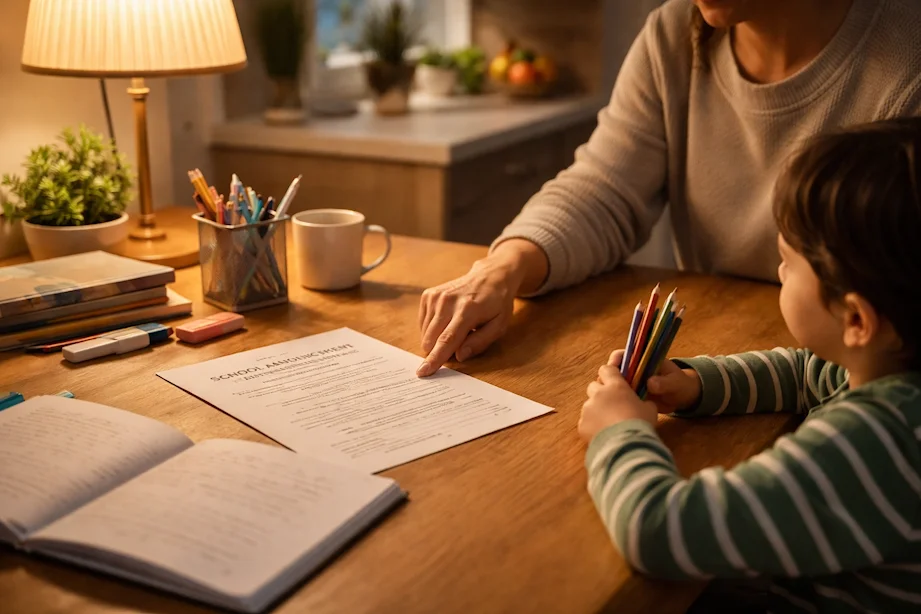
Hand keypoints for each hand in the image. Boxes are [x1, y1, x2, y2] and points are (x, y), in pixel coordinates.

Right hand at [416, 240, 546, 376]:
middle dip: (439, 351)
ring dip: (437, 339)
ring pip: (425, 333)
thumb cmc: (497, 303)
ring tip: (456, 328)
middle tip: (457, 345)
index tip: (423, 372)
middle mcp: (448, 302)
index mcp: (467, 311)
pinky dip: (432, 329)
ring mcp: (436, 296)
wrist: (490, 276)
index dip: (435, 358)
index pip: (447, 340)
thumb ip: (480, 342)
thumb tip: (459, 356)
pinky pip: (423, 324)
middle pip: (432, 339)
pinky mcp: (429, 295)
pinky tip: (447, 322)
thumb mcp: (499, 325)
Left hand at [579, 363, 656, 442]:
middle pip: (593, 386)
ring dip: (596, 410)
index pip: (606, 369)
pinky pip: (586, 422)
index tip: (615, 381)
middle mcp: (598, 394)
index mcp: (615, 386)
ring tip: (608, 424)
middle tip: (612, 404)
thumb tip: (644, 403)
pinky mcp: (581, 425)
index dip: (610, 374)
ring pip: (589, 405)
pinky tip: (603, 435)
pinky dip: (592, 426)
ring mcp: (588, 409)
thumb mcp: (649, 410)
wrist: (625, 446)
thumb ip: (644, 402)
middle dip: (600, 392)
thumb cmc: (640, 423)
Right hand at [604, 349, 701, 413]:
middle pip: (613, 370)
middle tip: (611, 388)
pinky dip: (617, 403)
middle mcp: (633, 371)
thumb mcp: (675, 382)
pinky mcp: (631, 397)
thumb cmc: (680, 385)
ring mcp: (631, 384)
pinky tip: (619, 410)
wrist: (682, 399)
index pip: (624, 355)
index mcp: (643, 360)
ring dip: (610, 391)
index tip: (613, 368)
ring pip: (613, 385)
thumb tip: (651, 383)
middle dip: (608, 377)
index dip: (616, 359)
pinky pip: (619, 398)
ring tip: (614, 401)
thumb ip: (664, 382)